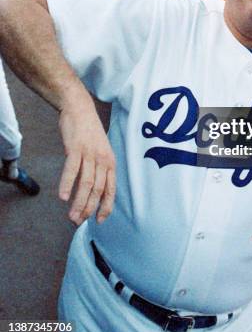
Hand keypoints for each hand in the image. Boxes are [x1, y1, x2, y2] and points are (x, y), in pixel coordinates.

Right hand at [58, 102, 115, 225]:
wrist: (80, 109)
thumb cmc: (89, 133)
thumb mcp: (101, 151)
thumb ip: (98, 169)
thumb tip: (92, 191)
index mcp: (110, 162)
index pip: (111, 189)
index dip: (106, 206)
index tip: (99, 220)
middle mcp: (103, 159)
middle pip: (98, 189)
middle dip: (89, 209)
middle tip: (78, 222)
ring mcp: (90, 154)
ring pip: (86, 183)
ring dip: (78, 202)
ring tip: (71, 216)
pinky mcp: (76, 148)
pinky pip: (72, 170)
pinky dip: (66, 184)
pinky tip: (62, 197)